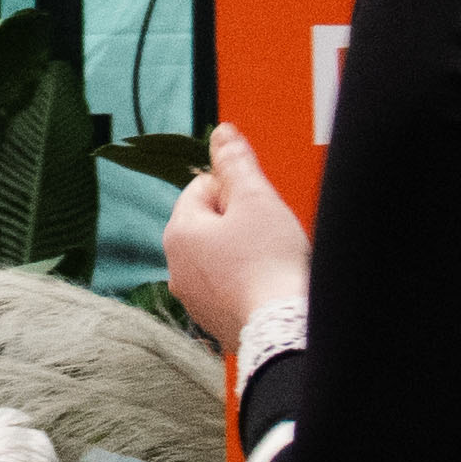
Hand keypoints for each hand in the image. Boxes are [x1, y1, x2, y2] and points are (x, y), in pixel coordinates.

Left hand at [164, 119, 311, 342]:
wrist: (283, 328)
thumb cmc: (270, 263)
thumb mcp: (255, 198)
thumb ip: (235, 162)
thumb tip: (221, 133)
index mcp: (179, 233)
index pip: (202, 187)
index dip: (236, 189)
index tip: (259, 206)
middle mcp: (176, 268)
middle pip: (209, 224)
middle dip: (240, 222)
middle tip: (268, 234)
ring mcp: (193, 298)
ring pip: (220, 257)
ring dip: (244, 253)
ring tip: (270, 262)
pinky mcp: (213, 322)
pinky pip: (229, 288)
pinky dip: (247, 283)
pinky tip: (267, 287)